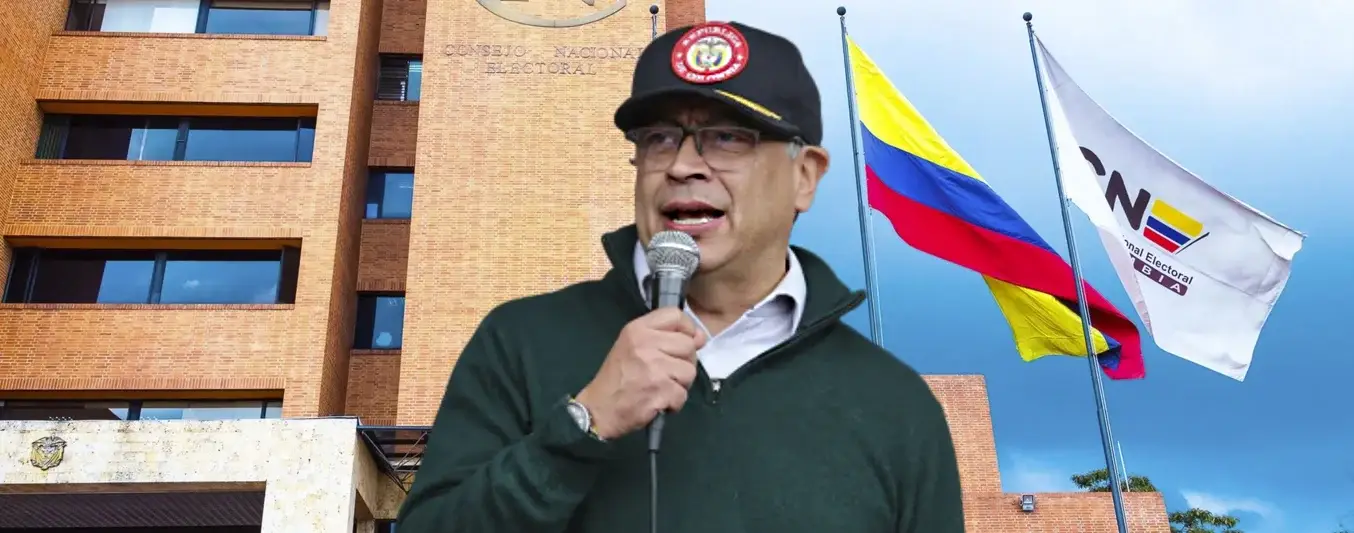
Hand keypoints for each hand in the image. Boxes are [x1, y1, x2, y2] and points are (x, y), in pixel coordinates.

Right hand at [575, 308, 705, 439]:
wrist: (599, 409)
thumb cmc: (617, 377)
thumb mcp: (634, 347)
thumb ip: (666, 338)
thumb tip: (701, 337)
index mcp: (638, 329)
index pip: (675, 315)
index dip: (686, 330)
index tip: (679, 345)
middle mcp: (646, 344)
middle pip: (688, 345)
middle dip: (683, 363)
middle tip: (666, 373)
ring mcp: (654, 367)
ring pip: (689, 371)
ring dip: (680, 384)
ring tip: (661, 387)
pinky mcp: (660, 390)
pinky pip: (682, 394)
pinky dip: (674, 402)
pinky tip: (658, 401)